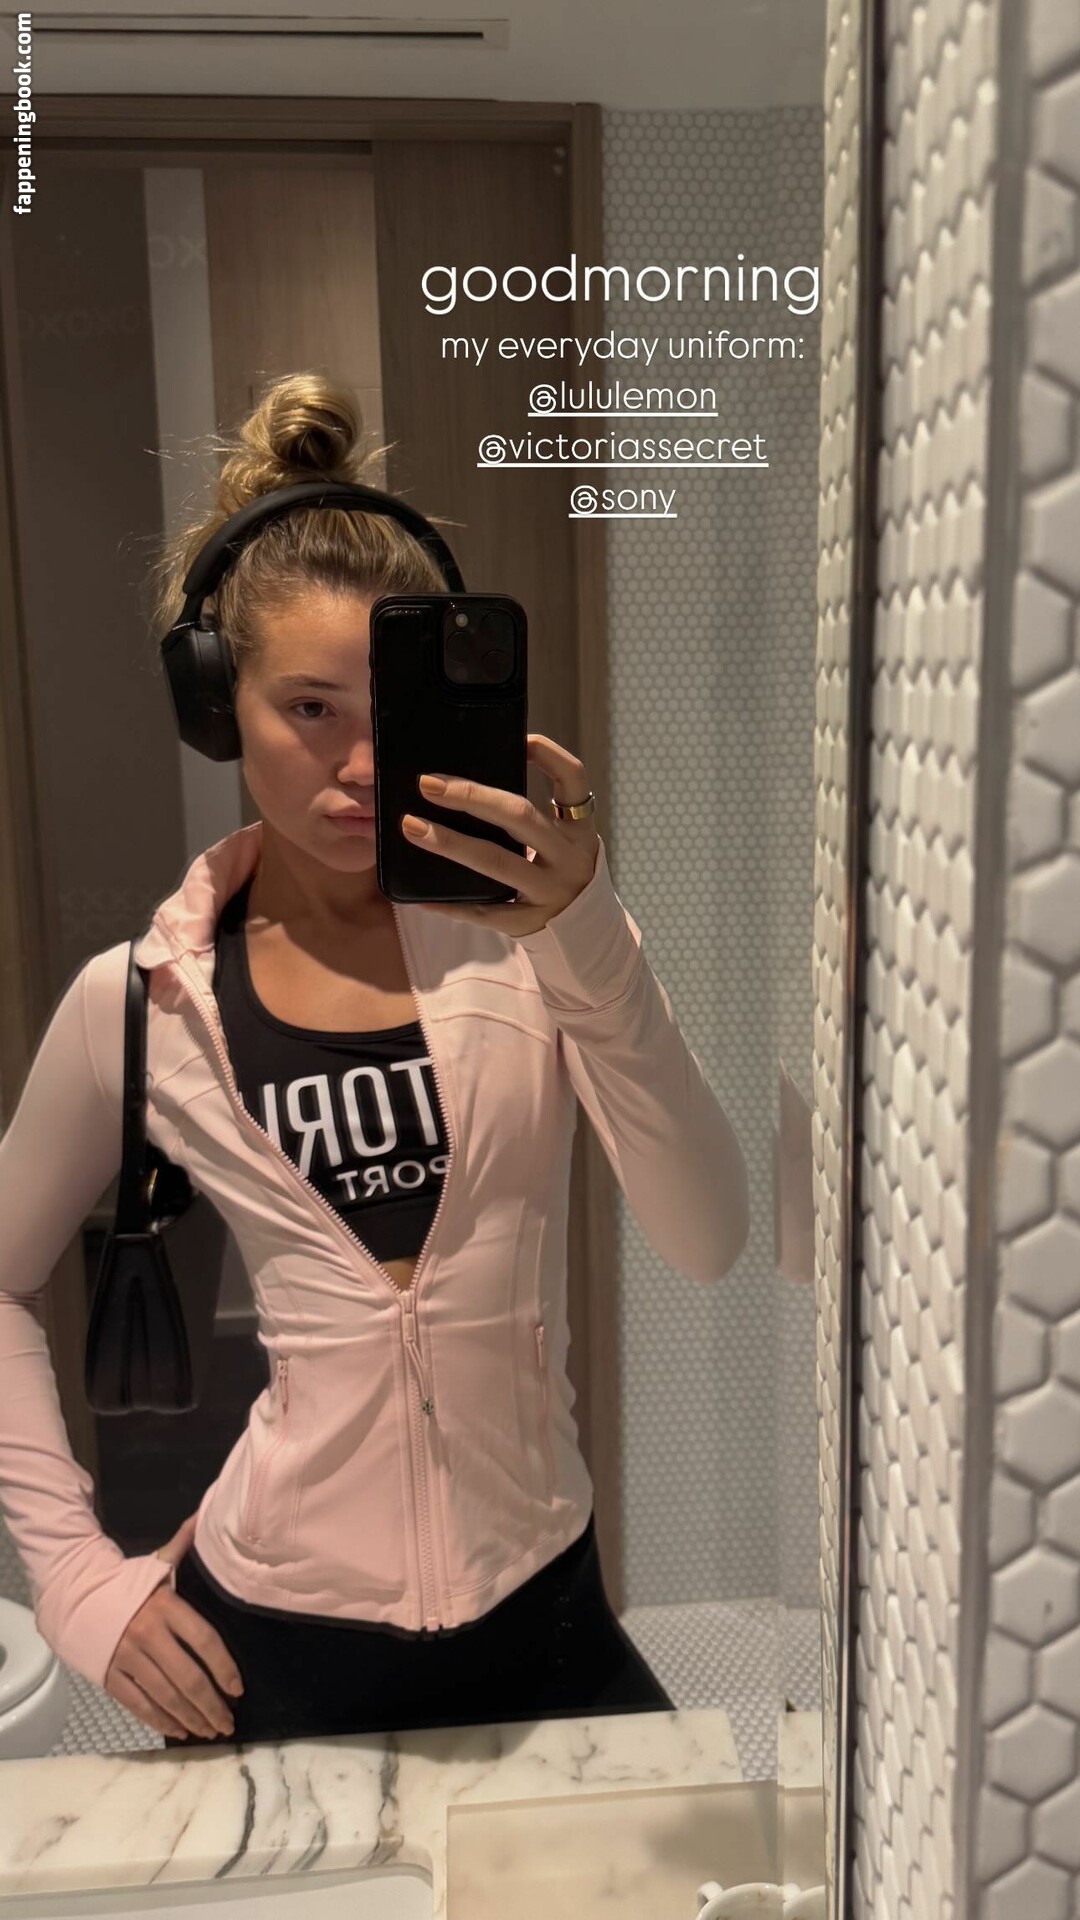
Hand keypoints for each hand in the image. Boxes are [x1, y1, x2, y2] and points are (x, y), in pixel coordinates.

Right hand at [103, 1513, 243, 1741]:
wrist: (74, 1593)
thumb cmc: (125, 1582)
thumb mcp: (156, 1563)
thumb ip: (183, 1545)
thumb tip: (205, 1516)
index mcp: (165, 1606)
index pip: (204, 1640)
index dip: (223, 1667)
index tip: (238, 1688)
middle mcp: (148, 1634)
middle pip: (187, 1677)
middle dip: (211, 1704)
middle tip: (228, 1723)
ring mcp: (127, 1657)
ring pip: (165, 1696)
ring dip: (191, 1717)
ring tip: (211, 1731)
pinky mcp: (110, 1676)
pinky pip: (139, 1705)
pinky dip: (161, 1721)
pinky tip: (180, 1730)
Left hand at [399, 733, 599, 935]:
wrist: (588, 936)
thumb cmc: (560, 874)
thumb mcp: (564, 841)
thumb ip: (530, 818)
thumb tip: (464, 785)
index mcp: (578, 830)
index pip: (572, 779)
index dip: (548, 754)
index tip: (518, 739)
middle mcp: (568, 859)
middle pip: (519, 817)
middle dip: (471, 796)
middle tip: (427, 784)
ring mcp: (548, 893)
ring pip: (495, 862)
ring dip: (449, 843)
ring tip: (412, 827)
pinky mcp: (528, 924)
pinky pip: (483, 911)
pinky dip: (450, 903)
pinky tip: (420, 897)